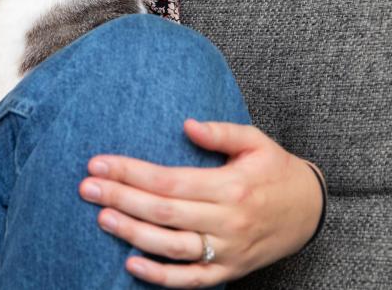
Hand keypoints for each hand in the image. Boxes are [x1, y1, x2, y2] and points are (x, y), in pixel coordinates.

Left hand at [78, 119, 322, 286]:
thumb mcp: (256, 141)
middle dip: (121, 199)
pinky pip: (192, 280)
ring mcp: (228, 251)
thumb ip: (221, 131)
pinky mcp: (230, 271)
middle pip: (164, 213)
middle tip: (86, 188)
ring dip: (133, 234)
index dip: (130, 173)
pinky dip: (161, 276)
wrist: (311, 211)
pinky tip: (130, 263)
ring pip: (173, 248)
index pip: (169, 181)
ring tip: (101, 218)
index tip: (98, 163)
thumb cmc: (275, 169)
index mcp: (231, 187)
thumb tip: (186, 124)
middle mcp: (228, 222)